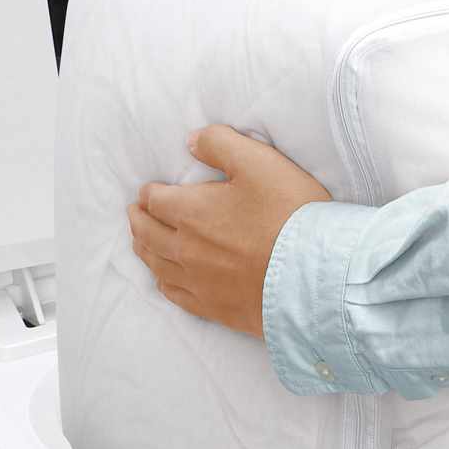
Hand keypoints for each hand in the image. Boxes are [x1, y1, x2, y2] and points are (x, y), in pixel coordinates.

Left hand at [127, 125, 330, 336]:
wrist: (312, 274)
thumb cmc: (289, 214)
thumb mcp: (259, 162)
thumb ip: (220, 144)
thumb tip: (192, 141)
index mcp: (189, 212)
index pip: (154, 200)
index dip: (150, 192)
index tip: (151, 190)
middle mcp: (184, 248)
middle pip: (147, 233)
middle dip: (139, 218)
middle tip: (136, 212)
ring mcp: (197, 281)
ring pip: (156, 265)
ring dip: (145, 249)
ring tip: (142, 242)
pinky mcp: (214, 307)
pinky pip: (176, 295)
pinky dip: (164, 283)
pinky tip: (166, 280)